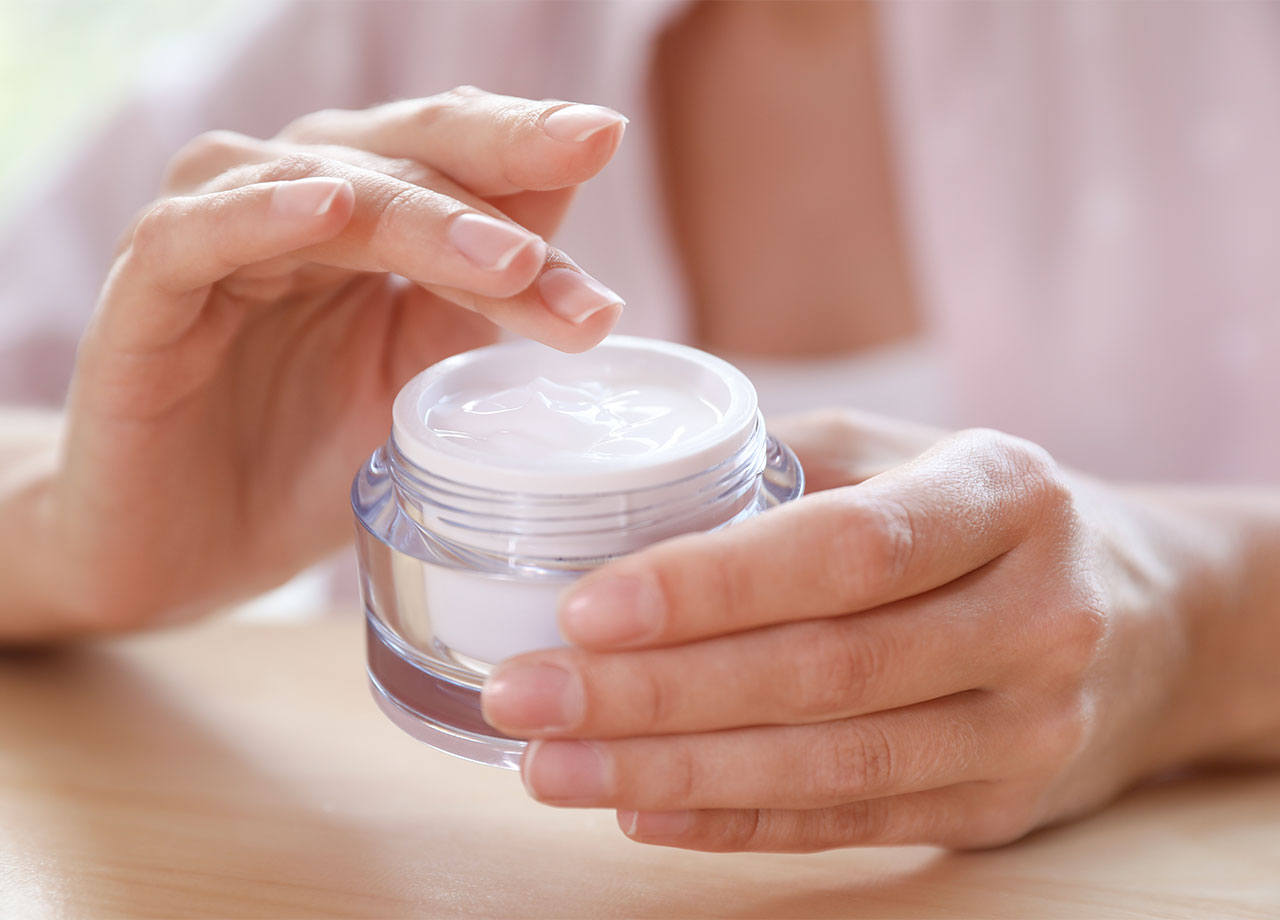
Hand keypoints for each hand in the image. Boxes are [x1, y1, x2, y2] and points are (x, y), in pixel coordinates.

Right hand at [47, 87, 628, 632]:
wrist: (184, 552)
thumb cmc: (304, 459)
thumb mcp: (417, 379)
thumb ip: (476, 303)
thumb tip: (573, 243)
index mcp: (360, 217)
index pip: (452, 157)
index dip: (527, 147)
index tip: (607, 140)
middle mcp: (288, 204)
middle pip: (401, 150)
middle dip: (500, 157)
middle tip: (585, 153)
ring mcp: (213, 241)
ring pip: (322, 187)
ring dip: (420, 214)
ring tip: (506, 252)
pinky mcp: (143, 298)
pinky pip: (198, 237)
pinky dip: (261, 215)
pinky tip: (331, 211)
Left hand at [481, 409, 1209, 851]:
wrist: (1150, 617)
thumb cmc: (992, 519)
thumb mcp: (916, 455)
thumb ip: (790, 465)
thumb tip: (623, 494)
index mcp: (1003, 494)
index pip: (850, 547)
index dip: (713, 583)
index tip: (586, 606)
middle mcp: (1034, 613)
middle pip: (825, 669)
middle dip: (655, 692)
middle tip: (527, 696)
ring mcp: (1029, 724)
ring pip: (830, 765)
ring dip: (673, 773)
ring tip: (552, 767)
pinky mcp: (1001, 804)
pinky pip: (852, 823)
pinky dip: (736, 823)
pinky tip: (642, 812)